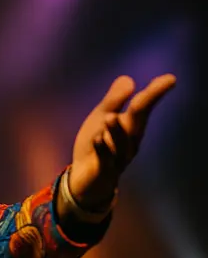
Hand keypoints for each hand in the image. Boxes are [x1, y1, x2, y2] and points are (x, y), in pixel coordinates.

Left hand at [68, 74, 175, 207]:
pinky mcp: (104, 171)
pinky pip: (105, 161)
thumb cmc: (96, 147)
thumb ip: (114, 100)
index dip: (155, 92)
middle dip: (145, 106)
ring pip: (121, 144)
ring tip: (110, 117)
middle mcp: (130, 142)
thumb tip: (129, 78)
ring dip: (116, 131)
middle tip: (149, 91)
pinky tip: (98, 139)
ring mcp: (119, 158)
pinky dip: (102, 150)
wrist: (85, 179)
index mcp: (130, 126)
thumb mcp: (101, 119)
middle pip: (138, 122)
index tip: (171, 78)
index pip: (144, 106)